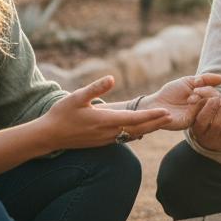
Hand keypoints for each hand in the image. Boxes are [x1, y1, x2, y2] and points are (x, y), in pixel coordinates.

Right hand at [42, 76, 170, 148]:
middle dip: (155, 123)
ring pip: (132, 134)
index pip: (134, 118)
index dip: (151, 115)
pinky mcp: (102, 142)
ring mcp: (105, 139)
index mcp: (105, 120)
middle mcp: (108, 132)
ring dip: (147, 128)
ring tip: (161, 122)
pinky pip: (124, 138)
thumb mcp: (77, 97)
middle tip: (171, 116)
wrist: (49, 136)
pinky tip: (141, 129)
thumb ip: (96, 88)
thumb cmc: (61, 114)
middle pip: (138, 129)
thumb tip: (112, 78)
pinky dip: (135, 132)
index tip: (166, 112)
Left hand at [142, 73, 220, 129]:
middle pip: (217, 100)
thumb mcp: (188, 81)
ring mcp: (197, 116)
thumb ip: (204, 79)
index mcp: (203, 98)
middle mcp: (202, 108)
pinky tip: (191, 102)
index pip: (216, 93)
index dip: (209, 86)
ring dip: (202, 99)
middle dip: (207, 92)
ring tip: (191, 98)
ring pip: (212, 108)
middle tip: (195, 91)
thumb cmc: (170, 92)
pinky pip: (203, 117)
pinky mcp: (191, 123)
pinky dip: (199, 107)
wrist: (155, 103)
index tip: (197, 81)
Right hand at [190, 89, 220, 151]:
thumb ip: (202, 102)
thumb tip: (207, 90)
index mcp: (199, 130)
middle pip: (218, 123)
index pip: (203, 120)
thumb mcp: (199, 113)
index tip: (216, 97)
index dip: (209, 108)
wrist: (213, 142)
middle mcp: (211, 138)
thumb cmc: (206, 121)